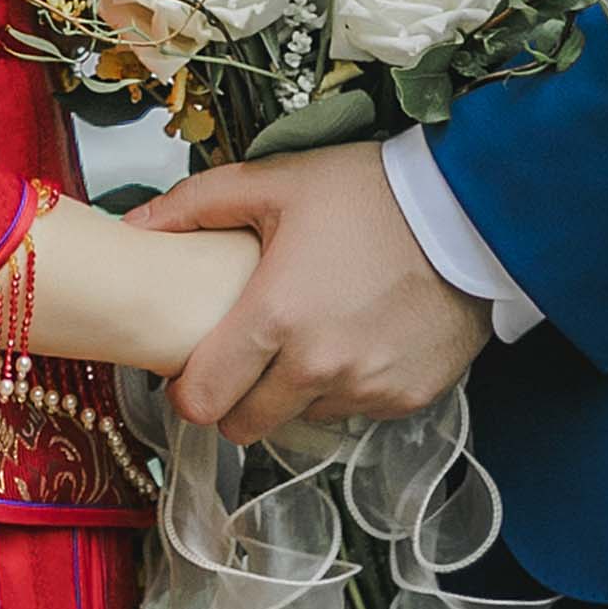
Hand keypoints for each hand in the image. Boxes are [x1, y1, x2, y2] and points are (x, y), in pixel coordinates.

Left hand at [152, 138, 486, 446]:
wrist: (471, 213)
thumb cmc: (372, 194)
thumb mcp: (276, 183)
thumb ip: (196, 206)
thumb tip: (136, 226)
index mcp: (275, 317)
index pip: (203, 400)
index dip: (187, 393)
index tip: (191, 374)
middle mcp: (319, 365)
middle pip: (247, 425)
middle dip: (236, 401)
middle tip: (245, 361)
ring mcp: (366, 387)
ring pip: (302, 418)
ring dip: (294, 393)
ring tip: (309, 339)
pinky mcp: (408, 398)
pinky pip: (356, 409)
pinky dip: (347, 387)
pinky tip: (357, 340)